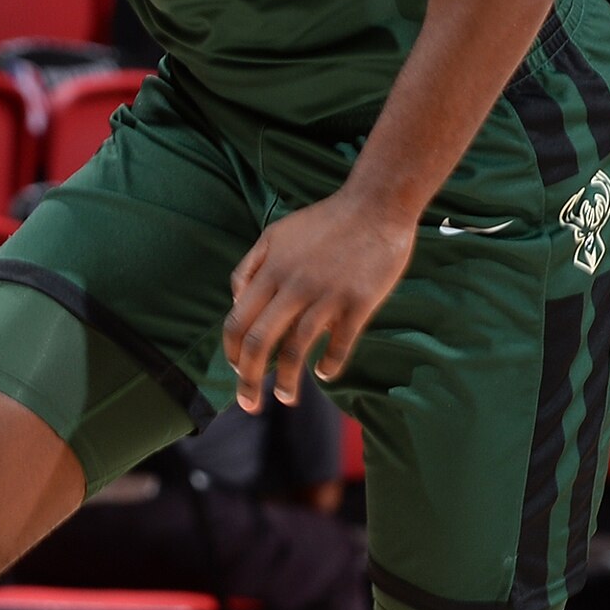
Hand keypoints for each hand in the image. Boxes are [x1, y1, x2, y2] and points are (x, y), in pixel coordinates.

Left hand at [225, 190, 413, 410]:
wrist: (376, 205)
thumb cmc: (325, 222)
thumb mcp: (275, 234)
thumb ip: (250, 267)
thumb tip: (237, 303)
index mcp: (270, 271)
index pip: (238, 322)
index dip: (233, 353)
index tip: (238, 371)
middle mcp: (292, 286)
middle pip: (259, 342)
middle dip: (249, 379)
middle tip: (249, 404)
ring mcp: (326, 296)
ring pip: (296, 350)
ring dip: (287, 380)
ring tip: (286, 397)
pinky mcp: (358, 303)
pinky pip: (340, 345)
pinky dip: (330, 364)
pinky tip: (324, 372)